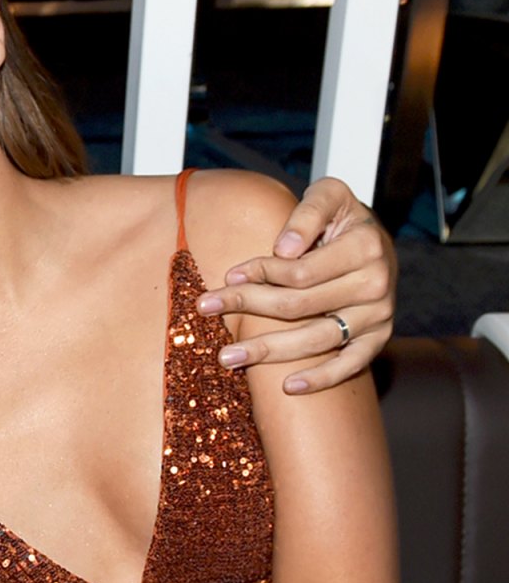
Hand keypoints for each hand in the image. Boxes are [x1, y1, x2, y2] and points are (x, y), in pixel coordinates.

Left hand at [196, 176, 394, 393]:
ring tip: (227, 357)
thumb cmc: (340, 216)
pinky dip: (322, 378)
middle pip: (299, 305)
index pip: (299, 271)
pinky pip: (351, 365)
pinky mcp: (378, 338)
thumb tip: (284, 248)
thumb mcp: (328, 195)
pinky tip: (287, 387)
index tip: (227, 276)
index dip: (259, 273)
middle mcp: (377, 284)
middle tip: (204, 309)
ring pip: (318, 339)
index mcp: (365, 247)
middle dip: (247, 307)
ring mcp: (379, 315)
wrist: (375, 238)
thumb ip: (307, 214)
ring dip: (269, 351)